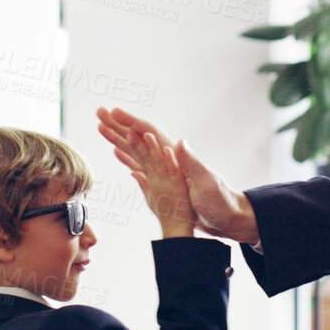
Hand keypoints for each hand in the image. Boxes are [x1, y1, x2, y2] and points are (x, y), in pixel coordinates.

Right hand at [96, 107, 258, 243]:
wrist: (230, 218)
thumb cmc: (221, 201)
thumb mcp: (207, 182)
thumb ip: (192, 163)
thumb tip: (178, 142)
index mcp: (178, 157)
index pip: (150, 133)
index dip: (131, 122)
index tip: (114, 112)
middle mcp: (171, 159)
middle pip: (140, 137)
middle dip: (119, 124)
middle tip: (99, 113)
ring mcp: (167, 169)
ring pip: (137, 149)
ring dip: (119, 137)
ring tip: (102, 128)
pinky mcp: (166, 180)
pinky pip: (141, 164)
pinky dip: (128, 156)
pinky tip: (119, 153)